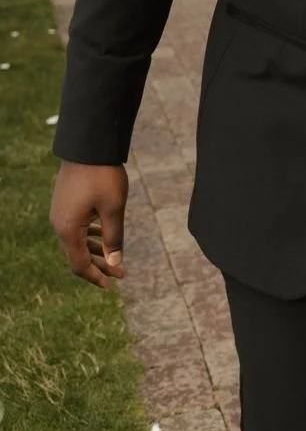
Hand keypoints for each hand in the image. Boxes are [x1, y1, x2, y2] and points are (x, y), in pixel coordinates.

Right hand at [50, 162, 128, 288]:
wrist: (89, 145)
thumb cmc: (103, 176)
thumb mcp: (114, 208)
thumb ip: (114, 237)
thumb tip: (115, 263)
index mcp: (68, 229)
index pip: (79, 265)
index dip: (96, 277)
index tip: (112, 286)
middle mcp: (59, 224)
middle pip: (78, 254)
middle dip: (100, 265)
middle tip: (121, 273)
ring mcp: (61, 212)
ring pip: (77, 240)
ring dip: (96, 250)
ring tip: (115, 258)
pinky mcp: (65, 202)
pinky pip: (76, 226)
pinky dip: (90, 234)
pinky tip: (103, 234)